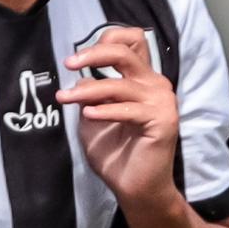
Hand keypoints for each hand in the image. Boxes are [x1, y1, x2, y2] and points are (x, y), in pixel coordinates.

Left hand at [55, 25, 181, 204]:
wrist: (135, 188)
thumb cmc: (116, 154)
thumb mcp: (94, 116)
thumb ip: (91, 93)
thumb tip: (79, 77)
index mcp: (143, 79)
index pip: (133, 40)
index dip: (106, 39)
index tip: (78, 57)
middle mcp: (156, 85)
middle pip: (126, 52)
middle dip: (93, 55)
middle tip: (69, 64)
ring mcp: (162, 102)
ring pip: (119, 84)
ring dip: (87, 90)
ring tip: (65, 99)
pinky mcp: (163, 121)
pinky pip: (128, 109)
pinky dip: (105, 110)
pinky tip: (88, 115)